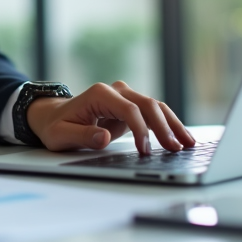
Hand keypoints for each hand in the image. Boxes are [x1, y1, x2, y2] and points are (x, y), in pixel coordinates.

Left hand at [26, 81, 195, 154]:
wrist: (53, 117)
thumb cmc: (56, 126)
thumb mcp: (62, 135)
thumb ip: (83, 136)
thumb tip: (103, 138)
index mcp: (100, 94)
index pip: (129, 109)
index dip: (140, 129)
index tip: (146, 150)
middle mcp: (116, 91)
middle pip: (148, 105)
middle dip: (164, 127)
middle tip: (176, 148)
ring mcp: (125, 97)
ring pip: (155, 107)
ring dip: (172, 125)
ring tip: (188, 144)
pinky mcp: (130, 108)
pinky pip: (153, 115)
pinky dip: (168, 125)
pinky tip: (181, 138)